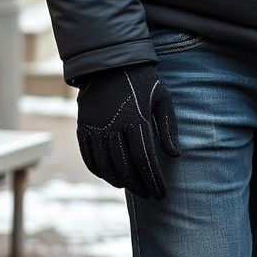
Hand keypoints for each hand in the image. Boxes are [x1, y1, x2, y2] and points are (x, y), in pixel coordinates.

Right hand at [76, 63, 179, 199]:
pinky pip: (89, 158)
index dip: (153, 180)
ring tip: (132, 187)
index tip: (162, 193)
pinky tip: (111, 177)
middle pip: (124, 168)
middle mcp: (112, 126)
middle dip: (139, 185)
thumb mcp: (162, 97)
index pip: (144, 160)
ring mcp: (95, 128)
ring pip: (106, 166)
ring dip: (119, 181)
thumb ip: (168, 126)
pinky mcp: (82, 127)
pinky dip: (99, 172)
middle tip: (149, 194)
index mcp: (135, 119)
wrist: (110, 62)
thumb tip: (175, 155)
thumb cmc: (143, 80)